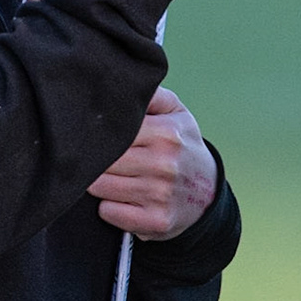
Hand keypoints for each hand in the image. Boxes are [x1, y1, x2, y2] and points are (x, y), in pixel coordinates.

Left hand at [88, 88, 216, 240]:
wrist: (208, 195)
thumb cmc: (182, 147)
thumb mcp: (177, 114)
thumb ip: (152, 95)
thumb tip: (127, 78)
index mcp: (167, 133)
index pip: (113, 130)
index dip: (98, 133)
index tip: (92, 134)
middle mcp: (164, 164)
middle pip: (102, 160)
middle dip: (94, 159)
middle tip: (98, 157)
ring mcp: (160, 195)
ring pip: (100, 187)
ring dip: (98, 183)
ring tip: (112, 177)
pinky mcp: (155, 221)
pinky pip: (109, 212)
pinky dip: (109, 207)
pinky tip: (121, 199)